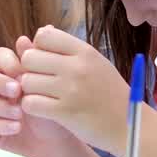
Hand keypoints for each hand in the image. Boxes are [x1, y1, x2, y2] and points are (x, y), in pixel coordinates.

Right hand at [0, 38, 74, 156]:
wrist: (61, 147)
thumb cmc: (55, 114)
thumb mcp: (50, 88)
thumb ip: (37, 63)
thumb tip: (24, 38)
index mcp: (10, 75)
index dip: (6, 61)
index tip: (23, 70)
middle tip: (16, 89)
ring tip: (20, 112)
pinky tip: (17, 127)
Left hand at [18, 25, 130, 150]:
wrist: (130, 126)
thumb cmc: (110, 94)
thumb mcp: (96, 63)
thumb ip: (68, 49)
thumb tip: (41, 31)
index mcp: (85, 51)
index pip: (43, 35)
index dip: (38, 48)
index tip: (46, 61)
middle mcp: (77, 67)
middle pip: (29, 57)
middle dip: (29, 70)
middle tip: (39, 81)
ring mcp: (71, 90)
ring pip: (26, 81)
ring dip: (29, 90)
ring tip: (42, 96)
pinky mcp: (65, 112)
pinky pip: (30, 103)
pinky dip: (31, 107)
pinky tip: (43, 109)